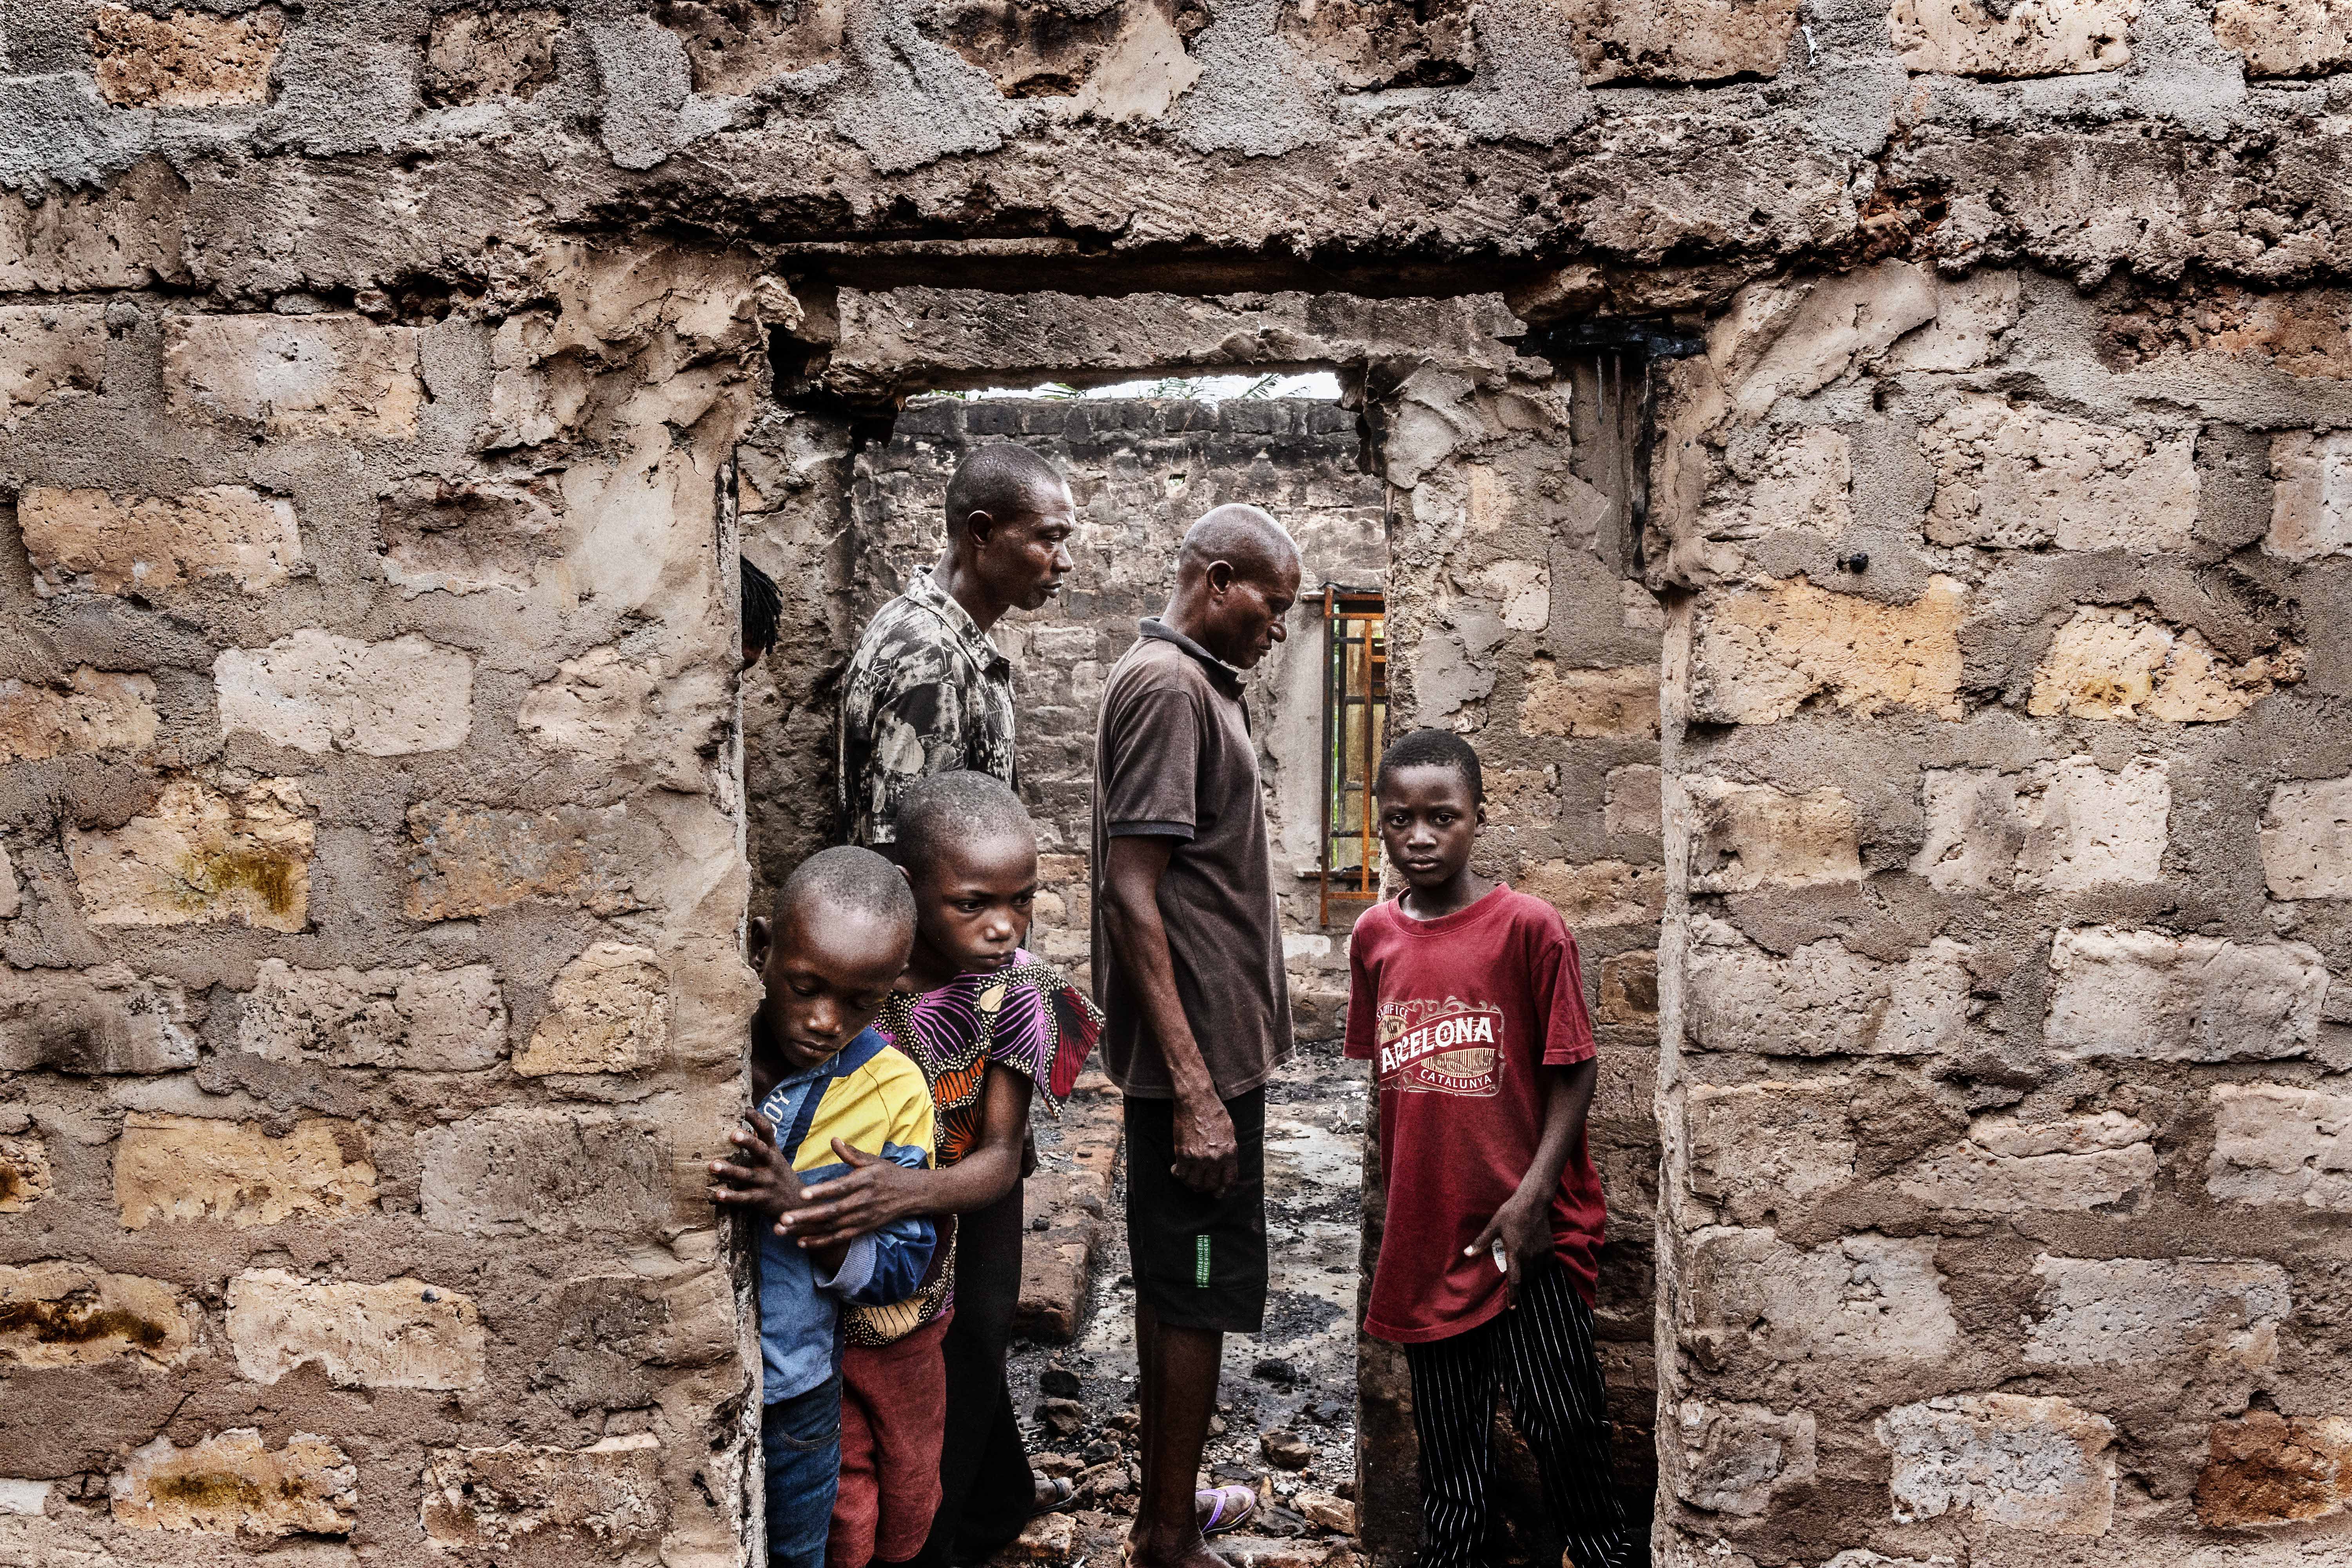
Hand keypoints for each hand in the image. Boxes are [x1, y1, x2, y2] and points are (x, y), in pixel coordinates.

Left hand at [709, 1111, 803, 1223]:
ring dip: (730, 1171)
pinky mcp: (762, 1199)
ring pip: (747, 1175)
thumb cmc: (778, 1175)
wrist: (798, 1204)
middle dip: (748, 1141)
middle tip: (733, 1133)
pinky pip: (745, 1198)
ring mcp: (767, 1182)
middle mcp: (771, 1164)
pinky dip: (732, 1196)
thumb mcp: (774, 1156)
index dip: (757, 1119)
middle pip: (760, 1150)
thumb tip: (746, 1116)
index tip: (745, 1109)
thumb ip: (761, 1141)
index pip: (767, 1131)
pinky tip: (718, 1194)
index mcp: (773, 1152)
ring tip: (713, 1165)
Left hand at [781, 1138, 921, 1248]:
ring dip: (806, 1231)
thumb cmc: (889, 1174)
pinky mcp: (862, 1230)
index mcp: (863, 1182)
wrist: (912, 1194)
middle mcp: (862, 1203)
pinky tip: (801, 1243)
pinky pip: (838, 1239)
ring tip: (783, 1231)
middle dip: (805, 1216)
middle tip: (783, 1218)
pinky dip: (820, 1242)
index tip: (803, 1194)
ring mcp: (862, 1219)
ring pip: (830, 1227)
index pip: (840, 1188)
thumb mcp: (872, 1160)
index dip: (821, 1192)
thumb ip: (851, 1153)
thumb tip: (833, 1140)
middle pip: (831, 1212)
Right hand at [1170, 1089, 1237, 1197]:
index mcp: (1229, 1153)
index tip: (1218, 1192)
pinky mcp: (1183, 1154)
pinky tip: (1176, 1170)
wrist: (1196, 1101)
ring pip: (1194, 1183)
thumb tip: (1226, 1164)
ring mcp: (1199, 1158)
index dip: (1223, 1190)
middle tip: (1201, 1184)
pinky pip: (1180, 1174)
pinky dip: (1178, 1175)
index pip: (1228, 1180)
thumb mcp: (1230, 1132)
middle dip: (1206, 1187)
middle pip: (1210, 1184)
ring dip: (1191, 1183)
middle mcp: (1215, 1158)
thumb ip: (1229, 1150)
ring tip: (1189, 1178)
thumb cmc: (1214, 1112)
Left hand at [1468, 1193, 1549, 1308]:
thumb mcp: (1493, 1225)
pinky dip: (1540, 1267)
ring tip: (1523, 1268)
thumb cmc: (1511, 1212)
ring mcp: (1542, 1252)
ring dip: (1529, 1275)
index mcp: (1515, 1252)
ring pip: (1536, 1273)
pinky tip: (1534, 1260)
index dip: (1513, 1296)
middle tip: (1513, 1278)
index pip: (1515, 1280)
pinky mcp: (1550, 1248)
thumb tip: (1467, 1254)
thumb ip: (1481, 1242)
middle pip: (1525, 1279)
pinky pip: (1546, 1265)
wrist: (1533, 1201)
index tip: (1512, 1308)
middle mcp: (1530, 1256)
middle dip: (1519, 1282)